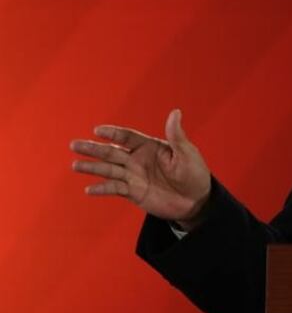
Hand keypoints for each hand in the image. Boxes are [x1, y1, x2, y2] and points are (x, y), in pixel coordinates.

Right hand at [71, 109, 211, 229]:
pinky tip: (89, 189)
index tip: (97, 130)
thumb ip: (176, 135)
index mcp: (150, 146)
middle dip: (94, 148)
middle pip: (112, 151)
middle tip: (74, 144)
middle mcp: (137, 159)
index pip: (127, 137)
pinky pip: (115, 189)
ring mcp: (133, 176)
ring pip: (109, 169)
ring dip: (92, 167)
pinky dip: (102, 189)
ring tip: (75, 165)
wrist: (195, 201)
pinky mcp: (133, 192)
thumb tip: (175, 111)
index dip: (113, 133)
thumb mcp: (187, 153)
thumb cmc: (194, 173)